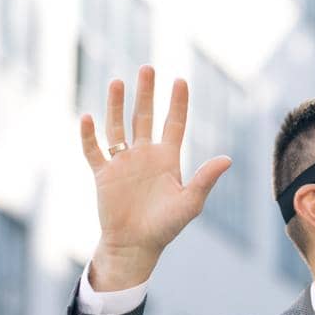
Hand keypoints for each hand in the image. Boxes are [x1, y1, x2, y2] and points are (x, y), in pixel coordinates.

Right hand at [79, 65, 231, 289]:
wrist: (135, 246)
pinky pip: (93, 151)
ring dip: (116, 105)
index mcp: (168, 159)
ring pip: (118, 127)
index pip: (174, 123)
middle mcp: (145, 155)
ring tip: (117, 82)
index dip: (177, 102)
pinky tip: (87, 118)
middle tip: (147, 68)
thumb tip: (227, 158)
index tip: (180, 80)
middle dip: (146, 93)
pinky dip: (89, 136)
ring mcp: (123, 163)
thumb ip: (205, 179)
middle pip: (145, 117)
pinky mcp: (103, 175)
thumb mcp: (190, 202)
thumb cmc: (166, 227)